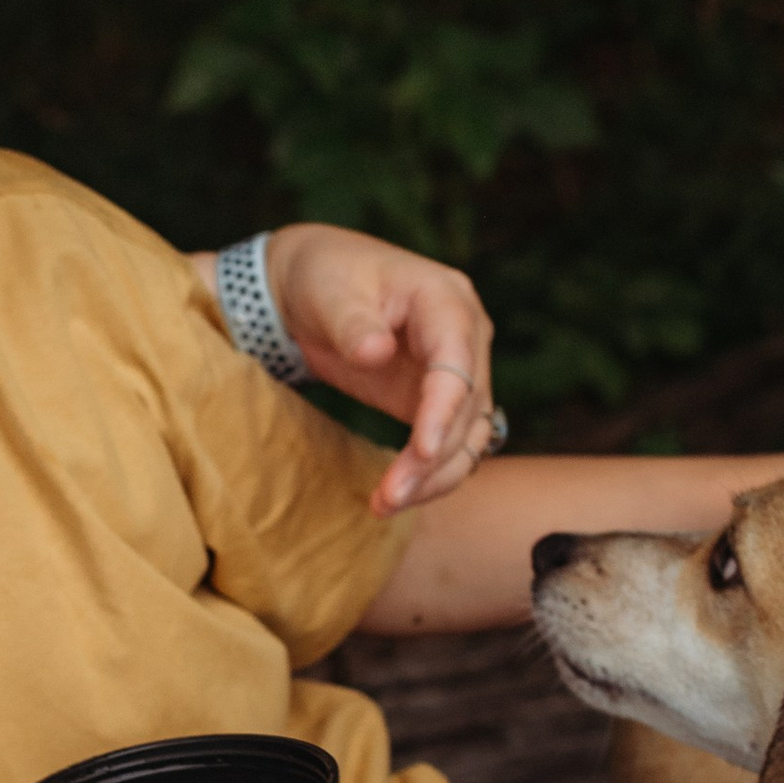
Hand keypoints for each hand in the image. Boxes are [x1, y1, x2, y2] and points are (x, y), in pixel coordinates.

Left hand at [260, 225, 498, 514]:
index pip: (458, 361)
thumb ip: (352, 322)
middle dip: (433, 459)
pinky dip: (427, 475)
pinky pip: (448, 446)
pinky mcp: (437, 402)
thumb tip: (375, 353)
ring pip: (467, 437)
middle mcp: (465, 337)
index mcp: (446, 300)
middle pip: (468, 408)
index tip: (423, 451)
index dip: (444, 409)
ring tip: (385, 505)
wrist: (315, 285)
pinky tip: (392, 496)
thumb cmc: (325, 277)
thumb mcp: (329, 291)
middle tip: (389, 498)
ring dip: (434, 477)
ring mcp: (457, 372)